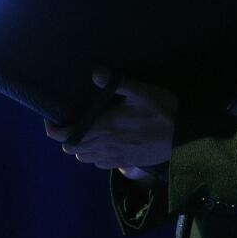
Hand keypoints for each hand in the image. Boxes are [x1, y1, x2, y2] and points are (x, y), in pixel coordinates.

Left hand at [44, 70, 177, 170]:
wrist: (184, 136)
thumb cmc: (162, 110)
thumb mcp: (141, 91)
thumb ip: (116, 82)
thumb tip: (94, 72)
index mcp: (102, 128)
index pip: (65, 136)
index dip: (53, 129)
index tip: (52, 119)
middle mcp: (103, 146)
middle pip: (71, 149)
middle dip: (68, 137)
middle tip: (74, 121)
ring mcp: (113, 158)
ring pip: (84, 158)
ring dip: (81, 147)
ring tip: (89, 132)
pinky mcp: (125, 163)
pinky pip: (100, 164)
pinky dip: (96, 155)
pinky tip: (106, 143)